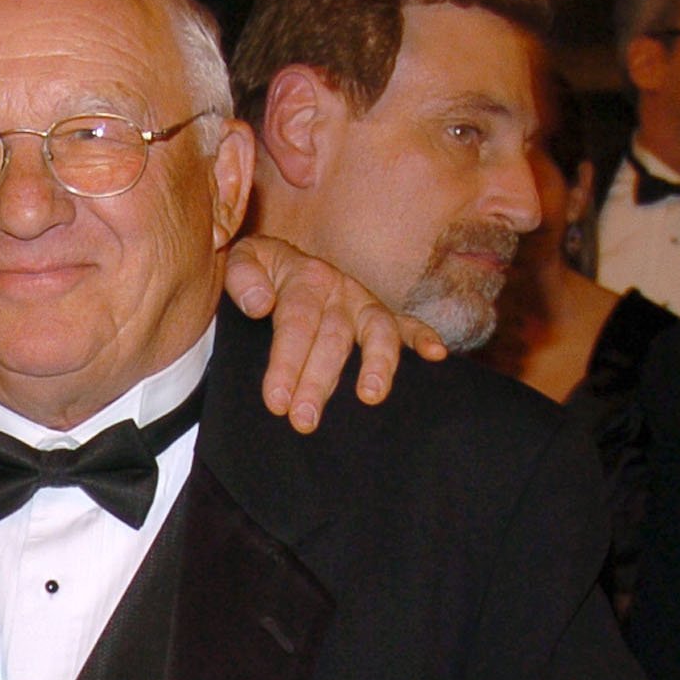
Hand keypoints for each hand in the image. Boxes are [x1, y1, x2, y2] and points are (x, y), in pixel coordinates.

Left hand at [226, 235, 445, 431]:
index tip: (276, 401)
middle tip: (304, 420)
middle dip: (319, 380)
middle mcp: (340, 290)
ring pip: (377, 331)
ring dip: (378, 363)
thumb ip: (243, 275)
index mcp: (305, 278)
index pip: (295, 324)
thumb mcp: (244, 259)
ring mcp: (365, 303)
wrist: (285, 262)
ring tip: (370, 396)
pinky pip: (408, 324)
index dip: (285, 363)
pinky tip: (436, 355)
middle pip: (333, 337)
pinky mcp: (382, 316)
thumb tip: (260, 304)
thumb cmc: (262, 273)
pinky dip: (423, 337)